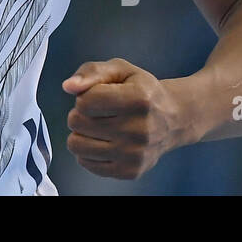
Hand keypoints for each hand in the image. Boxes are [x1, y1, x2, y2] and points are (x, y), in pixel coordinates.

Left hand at [61, 57, 191, 179]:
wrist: (173, 119)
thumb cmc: (140, 90)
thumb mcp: (120, 70)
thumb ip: (91, 72)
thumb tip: (68, 86)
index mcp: (138, 99)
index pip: (84, 101)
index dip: (84, 96)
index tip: (98, 95)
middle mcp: (140, 129)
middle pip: (77, 122)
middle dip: (80, 114)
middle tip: (98, 112)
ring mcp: (136, 154)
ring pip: (77, 145)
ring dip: (80, 133)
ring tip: (98, 126)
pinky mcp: (131, 171)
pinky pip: (86, 163)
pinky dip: (87, 151)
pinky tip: (102, 142)